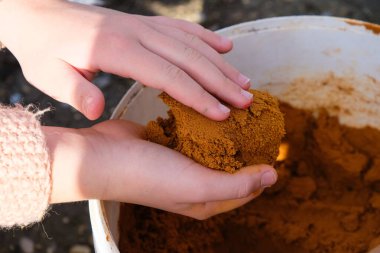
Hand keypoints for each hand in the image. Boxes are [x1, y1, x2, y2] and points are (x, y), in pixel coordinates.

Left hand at [0, 0, 251, 120]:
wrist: (40, 16)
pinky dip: (206, 38)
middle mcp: (136, 33)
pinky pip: (182, 29)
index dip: (197, 96)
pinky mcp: (145, 22)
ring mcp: (143, 24)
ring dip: (221, 63)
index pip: (167, 75)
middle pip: (189, 58)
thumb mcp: (48, 75)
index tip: (222, 114)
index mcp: (115, 48)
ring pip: (191, 43)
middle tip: (247, 102)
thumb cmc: (44, 50)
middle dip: (220, 82)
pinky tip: (225, 46)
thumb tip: (98, 109)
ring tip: (245, 81)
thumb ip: (75, 92)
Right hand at [44, 120, 276, 218]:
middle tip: (258, 122)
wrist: (103, 156)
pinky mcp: (173, 142)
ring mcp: (185, 161)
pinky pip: (199, 133)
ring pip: (217, 147)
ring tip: (241, 111)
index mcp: (206, 201)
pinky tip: (215, 107)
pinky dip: (208, 122)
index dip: (262, 169)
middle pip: (234, 166)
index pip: (247, 189)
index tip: (272, 143)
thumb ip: (236, 184)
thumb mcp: (196, 185)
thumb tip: (272, 177)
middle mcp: (198, 183)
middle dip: (248, 147)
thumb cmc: (148, 175)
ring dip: (229, 132)